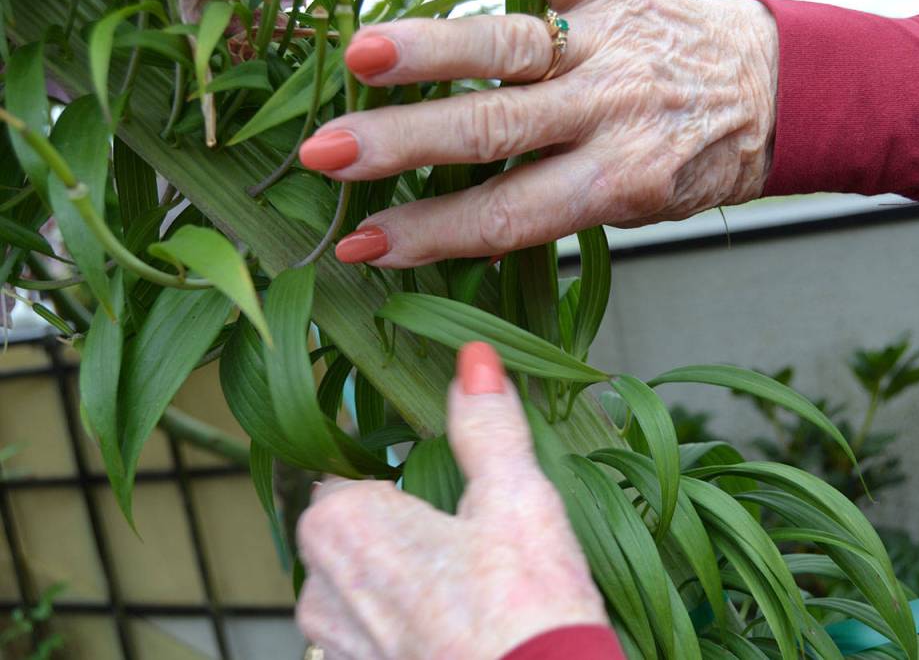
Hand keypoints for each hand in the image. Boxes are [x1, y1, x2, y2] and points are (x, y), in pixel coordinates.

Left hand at [295, 342, 606, 659]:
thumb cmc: (527, 609)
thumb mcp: (516, 496)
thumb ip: (487, 424)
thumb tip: (475, 358)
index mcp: (344, 524)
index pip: (347, 472)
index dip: (397, 477)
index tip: (439, 491)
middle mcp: (321, 588)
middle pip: (352, 530)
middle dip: (398, 527)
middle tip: (464, 539)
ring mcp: (338, 645)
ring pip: (358, 586)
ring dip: (399, 579)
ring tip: (465, 587)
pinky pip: (371, 635)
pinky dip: (404, 625)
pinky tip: (457, 627)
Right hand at [298, 0, 778, 267]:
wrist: (770, 95)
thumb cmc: (690, 162)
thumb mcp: (632, 209)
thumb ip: (552, 208)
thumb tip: (458, 228)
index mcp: (614, 181)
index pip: (504, 216)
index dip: (428, 234)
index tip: (361, 245)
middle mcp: (607, 112)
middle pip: (492, 132)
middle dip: (402, 143)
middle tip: (328, 152)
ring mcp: (607, 45)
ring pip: (509, 47)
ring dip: (431, 51)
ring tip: (362, 54)